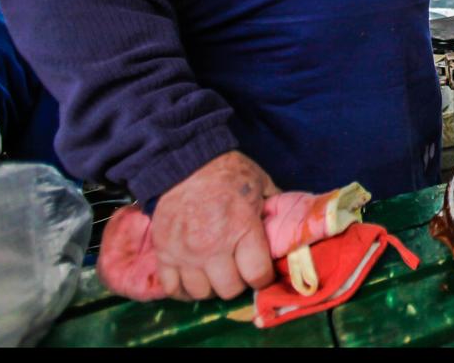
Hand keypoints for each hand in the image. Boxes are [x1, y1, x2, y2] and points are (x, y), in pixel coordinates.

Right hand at [149, 150, 278, 301]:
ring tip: (216, 272)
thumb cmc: (228, 172)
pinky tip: (193, 277)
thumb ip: (275, 209)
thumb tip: (290, 227)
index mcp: (242, 228)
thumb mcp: (261, 184)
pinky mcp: (164, 253)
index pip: (257, 275)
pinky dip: (184, 288)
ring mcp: (185, 252)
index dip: (263, 277)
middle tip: (239, 269)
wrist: (184, 161)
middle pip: (230, 289)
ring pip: (202, 293)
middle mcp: (212, 246)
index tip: (261, 270)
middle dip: (239, 282)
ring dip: (212, 286)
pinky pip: (173, 288)